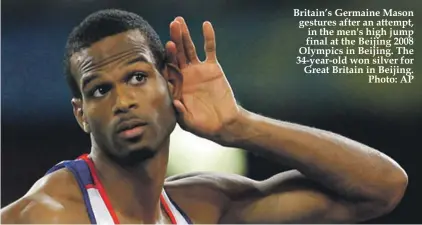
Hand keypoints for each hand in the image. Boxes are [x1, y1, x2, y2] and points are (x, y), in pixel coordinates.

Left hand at [166, 17, 239, 139]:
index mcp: (176, 86)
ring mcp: (198, 69)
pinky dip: (208, 38)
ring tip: (180, 21)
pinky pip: (209, 50)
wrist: (223, 123)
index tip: (168, 46)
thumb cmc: (203, 125)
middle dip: (175, 39)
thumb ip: (181, 112)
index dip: (168, 57)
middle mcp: (185, 75)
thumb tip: (175, 102)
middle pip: (177, 54)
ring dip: (185, 35)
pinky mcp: (212, 67)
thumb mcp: (189, 122)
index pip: (169, 68)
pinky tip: (206, 25)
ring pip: (190, 48)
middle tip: (173, 25)